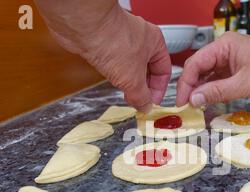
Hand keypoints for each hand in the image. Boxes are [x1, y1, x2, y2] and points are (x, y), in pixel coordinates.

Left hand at [35, 1, 170, 111]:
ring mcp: (123, 39)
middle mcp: (141, 39)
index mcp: (156, 43)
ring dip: (130, 81)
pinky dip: (116, 73)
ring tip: (126, 94)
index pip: (164, 70)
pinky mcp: (107, 42)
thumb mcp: (133, 80)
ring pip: (131, 66)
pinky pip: (116, 62)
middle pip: (148, 69)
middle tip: (139, 101)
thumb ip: (141, 97)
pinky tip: (113, 81)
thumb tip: (145, 106)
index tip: (152, 102)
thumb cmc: (113, 42)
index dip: (159, 89)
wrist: (85, 27)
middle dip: (143, 87)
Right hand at [176, 32, 249, 106]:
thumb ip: (216, 92)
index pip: (195, 63)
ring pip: (207, 74)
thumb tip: (194, 100)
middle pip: (199, 68)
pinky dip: (212, 90)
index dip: (185, 83)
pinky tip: (207, 101)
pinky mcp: (236, 68)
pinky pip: (218, 78)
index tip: (182, 101)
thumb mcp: (244, 85)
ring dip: (201, 89)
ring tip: (195, 106)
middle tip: (186, 106)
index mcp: (224, 45)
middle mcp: (225, 49)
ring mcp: (230, 58)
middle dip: (191, 86)